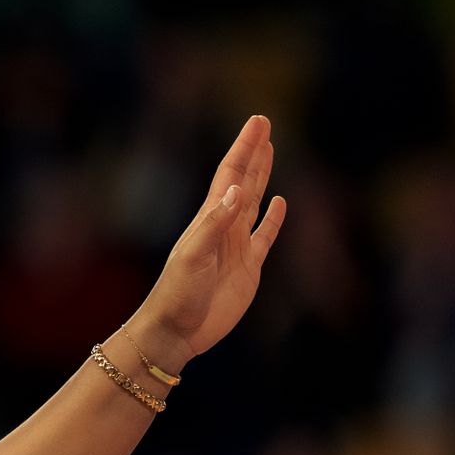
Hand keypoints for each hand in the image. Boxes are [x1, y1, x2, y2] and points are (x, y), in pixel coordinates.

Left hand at [127, 114, 287, 369]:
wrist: (175, 331)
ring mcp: (236, 247)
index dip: (245, 147)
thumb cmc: (177, 295)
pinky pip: (264, 236)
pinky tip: (278, 202)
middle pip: (243, 181)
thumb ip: (215, 224)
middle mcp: (223, 228)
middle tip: (263, 124)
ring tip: (269, 151)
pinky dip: (273, 218)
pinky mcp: (248, 268)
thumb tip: (236, 190)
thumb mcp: (193, 257)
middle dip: (253, 153)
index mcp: (209, 220)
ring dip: (261, 177)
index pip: (231, 175)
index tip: (258, 122)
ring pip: (253, 202)